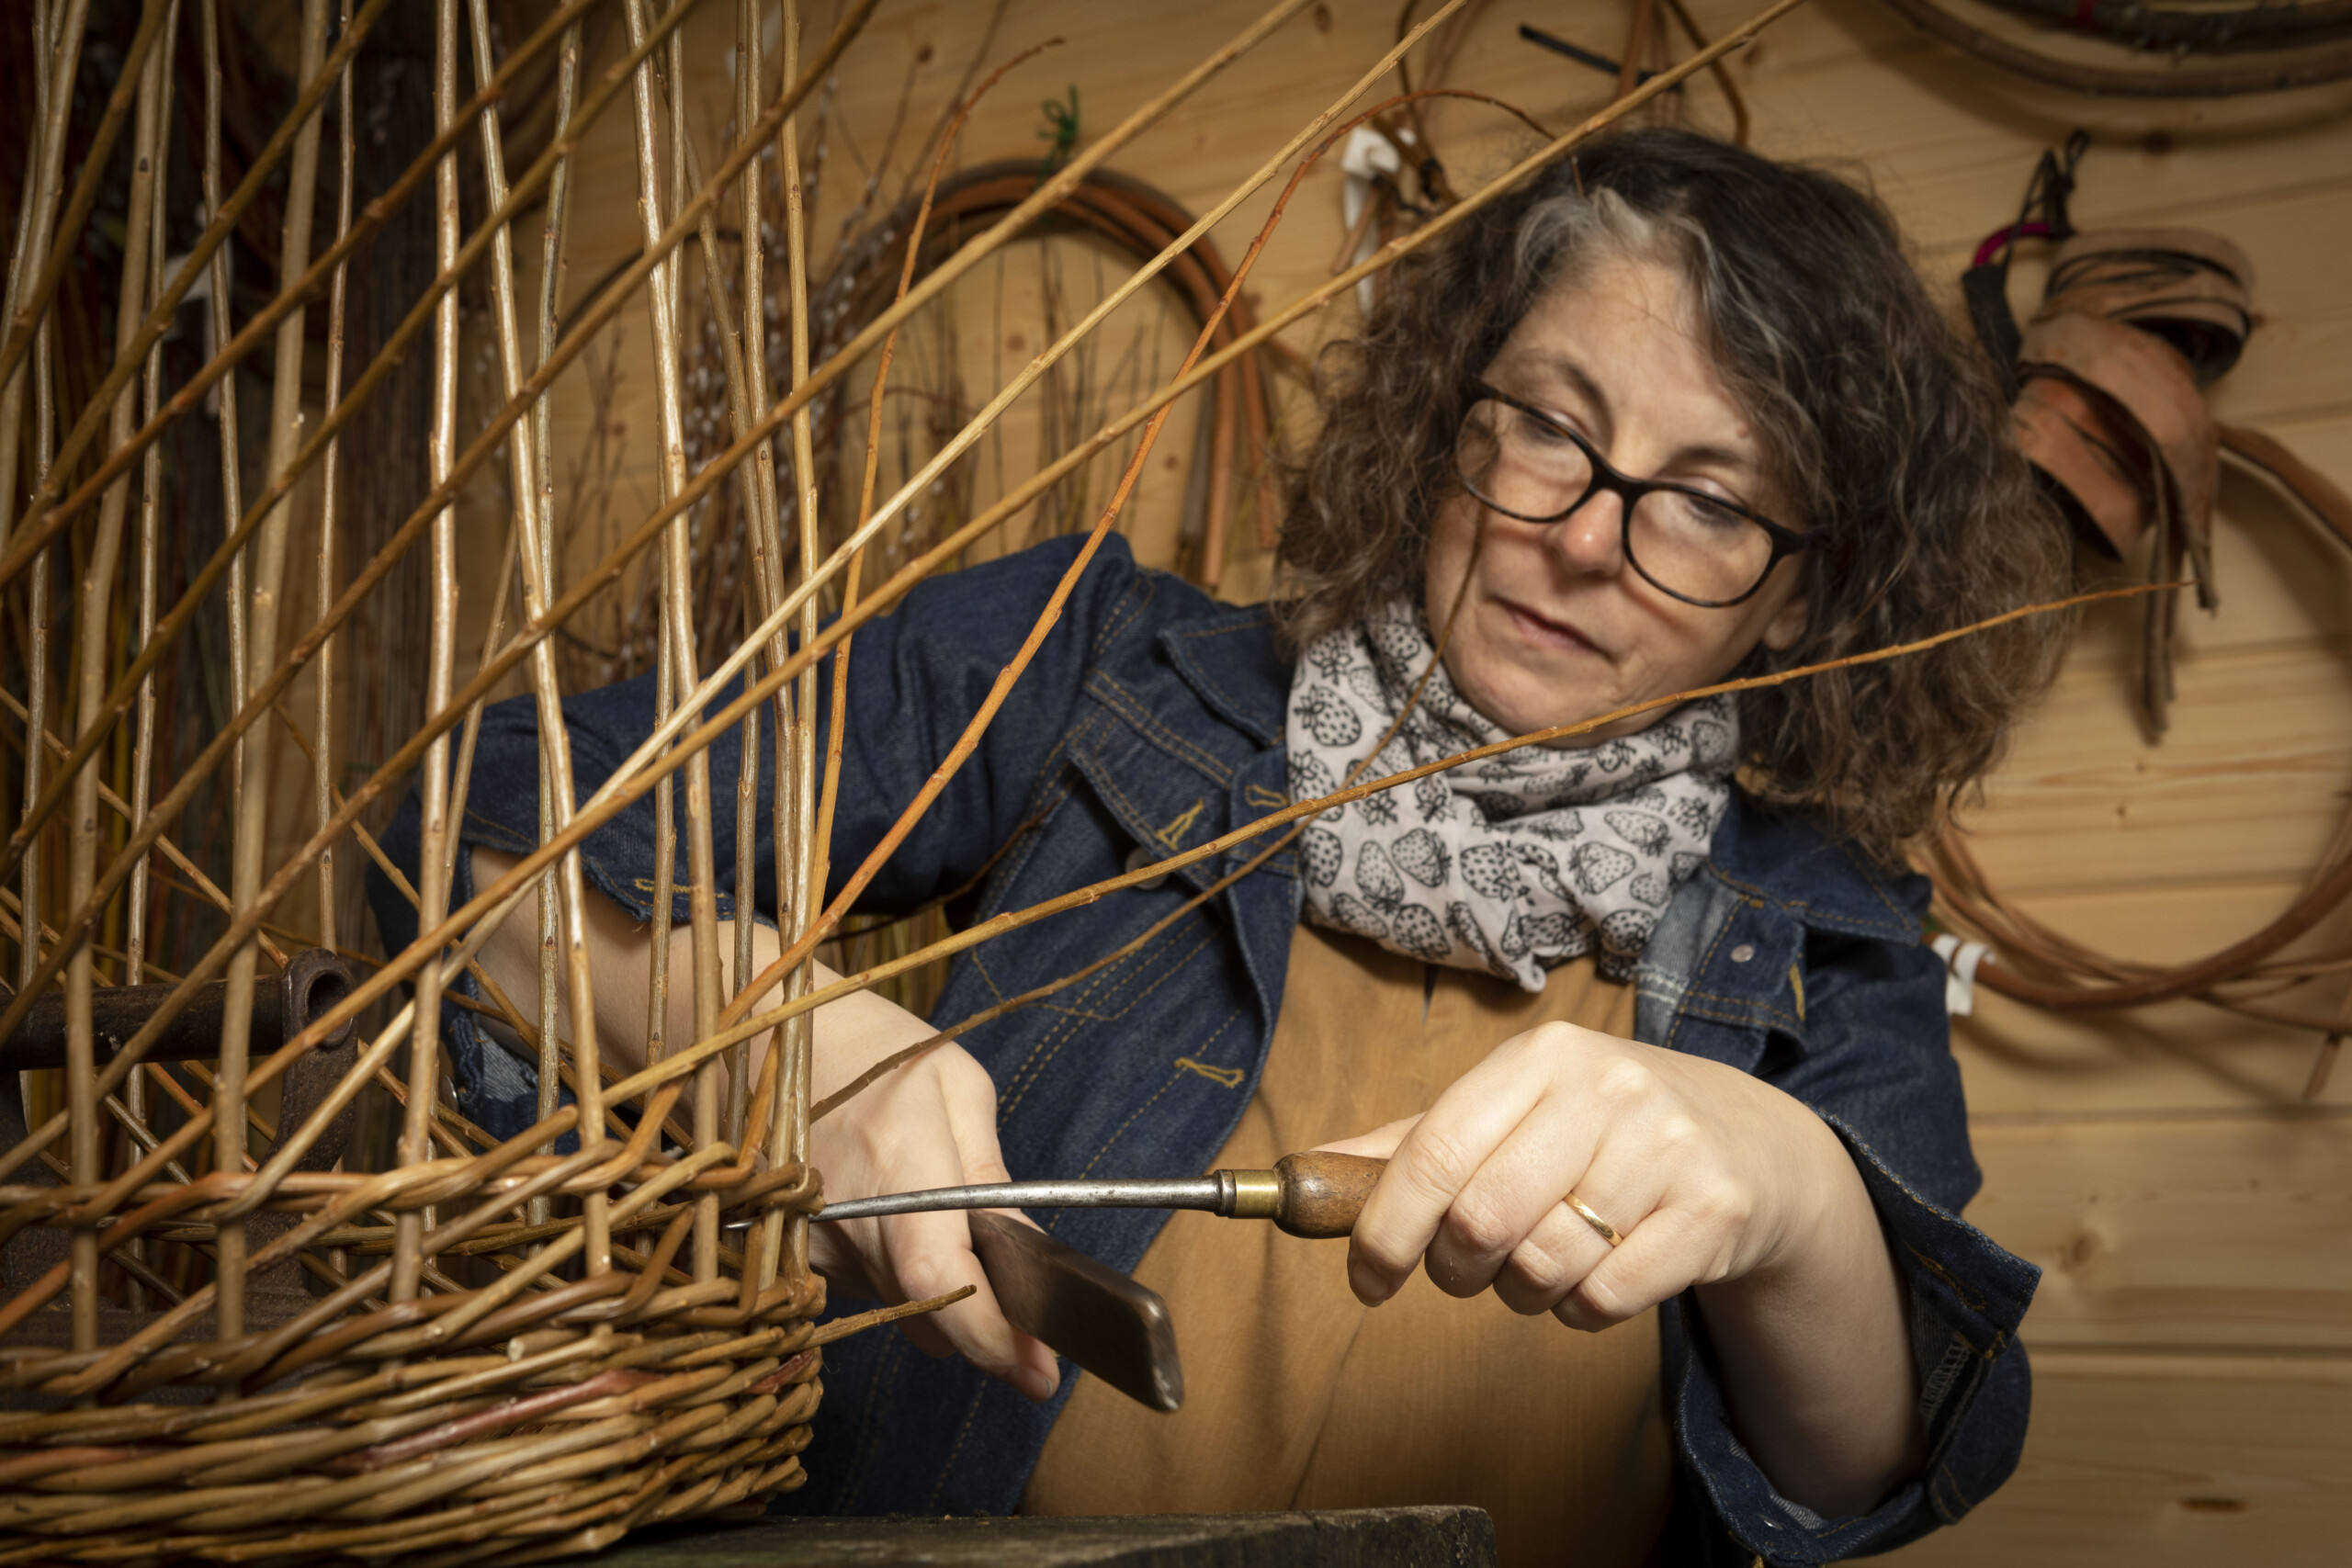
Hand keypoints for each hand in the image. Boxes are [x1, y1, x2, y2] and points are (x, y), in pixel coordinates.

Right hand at [468, 848, 1056, 1399]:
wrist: (759, 1033)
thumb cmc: (873, 1049)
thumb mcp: (957, 1086)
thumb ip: (989, 1180)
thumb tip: (1029, 1259)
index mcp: (897, 1166)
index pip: (941, 1284)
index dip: (990, 1338)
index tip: (1038, 1375)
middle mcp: (845, 1221)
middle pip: (925, 1313)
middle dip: (977, 1314)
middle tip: (1012, 1288)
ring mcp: (807, 1243)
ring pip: (893, 1302)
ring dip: (928, 1280)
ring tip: (926, 1207)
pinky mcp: (787, 1252)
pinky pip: (858, 1282)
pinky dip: (885, 1262)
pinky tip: (883, 1209)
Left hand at [1330, 1019, 1924, 1513]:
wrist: (1751, 1146)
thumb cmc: (1601, 1131)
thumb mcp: (1514, 1110)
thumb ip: (1414, 1144)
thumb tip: (1307, 1173)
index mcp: (1542, 1056)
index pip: (1435, 1151)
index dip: (1385, 1228)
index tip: (1366, 1277)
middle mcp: (1607, 1089)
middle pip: (1483, 1220)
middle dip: (1456, 1269)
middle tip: (1467, 1271)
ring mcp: (1666, 1148)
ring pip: (1544, 1267)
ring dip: (1524, 1292)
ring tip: (1544, 1261)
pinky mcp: (1713, 1211)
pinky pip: (1607, 1300)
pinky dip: (1584, 1311)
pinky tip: (1599, 1274)